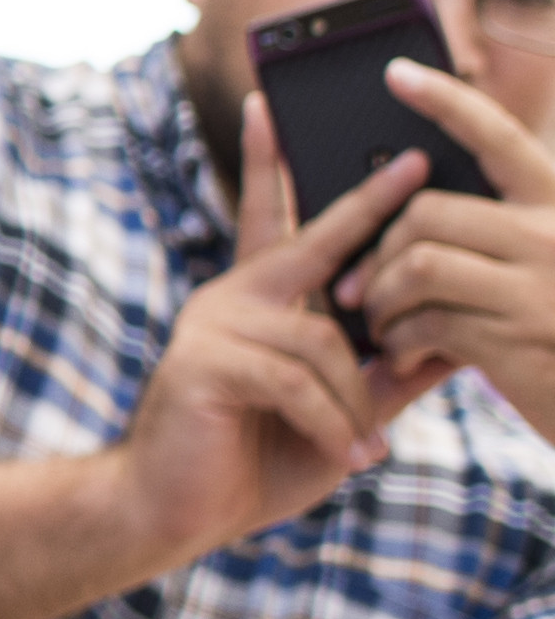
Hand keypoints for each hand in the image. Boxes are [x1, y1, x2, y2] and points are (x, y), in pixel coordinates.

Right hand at [98, 104, 444, 572]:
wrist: (168, 511)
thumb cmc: (250, 462)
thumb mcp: (339, 415)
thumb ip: (387, 376)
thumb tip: (450, 344)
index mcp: (257, 303)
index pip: (271, 220)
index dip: (272, 162)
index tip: (269, 107)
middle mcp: (232, 299)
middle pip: (311, 243)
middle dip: (367, 206)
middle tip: (415, 166)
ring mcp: (214, 326)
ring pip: (323, 341)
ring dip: (354, 403)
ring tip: (362, 447)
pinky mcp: (205, 363)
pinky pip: (298, 382)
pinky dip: (333, 423)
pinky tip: (345, 454)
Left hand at [342, 61, 554, 431]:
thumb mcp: (538, 275)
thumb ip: (489, 236)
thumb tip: (401, 205)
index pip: (497, 136)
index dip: (445, 100)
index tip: (394, 72)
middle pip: (428, 211)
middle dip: (379, 249)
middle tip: (355, 287)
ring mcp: (540, 288)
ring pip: (419, 264)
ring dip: (382, 298)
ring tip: (380, 323)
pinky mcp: (517, 340)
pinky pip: (425, 321)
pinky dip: (398, 340)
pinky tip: (402, 355)